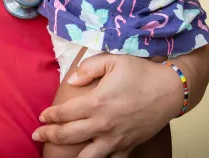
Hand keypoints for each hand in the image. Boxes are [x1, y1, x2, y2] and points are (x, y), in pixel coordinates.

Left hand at [34, 54, 184, 157]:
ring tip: (58, 157)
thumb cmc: (141, 72)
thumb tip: (72, 80)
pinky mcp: (128, 146)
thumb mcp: (113, 60)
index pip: (64, 113)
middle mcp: (103, 124)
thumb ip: (89, 68)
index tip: (42, 116)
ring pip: (87, 157)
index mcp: (96, 102)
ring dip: (70, 157)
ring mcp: (116, 139)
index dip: (50, 116)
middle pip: (68, 136)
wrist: (171, 89)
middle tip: (37, 135)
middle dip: (49, 135)